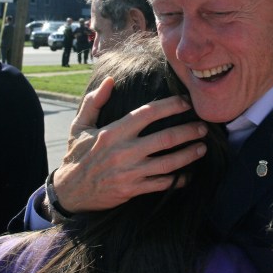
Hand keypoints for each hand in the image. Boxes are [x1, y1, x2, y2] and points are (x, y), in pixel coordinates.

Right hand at [53, 77, 207, 212]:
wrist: (69, 191)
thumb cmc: (76, 154)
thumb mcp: (79, 126)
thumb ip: (94, 102)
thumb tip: (110, 80)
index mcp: (113, 132)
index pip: (148, 113)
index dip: (170, 106)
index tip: (186, 102)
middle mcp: (124, 151)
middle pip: (165, 139)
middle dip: (188, 131)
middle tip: (203, 127)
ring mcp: (130, 172)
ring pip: (168, 163)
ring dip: (188, 155)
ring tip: (202, 148)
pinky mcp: (133, 190)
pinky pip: (161, 184)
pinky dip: (178, 180)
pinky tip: (188, 175)